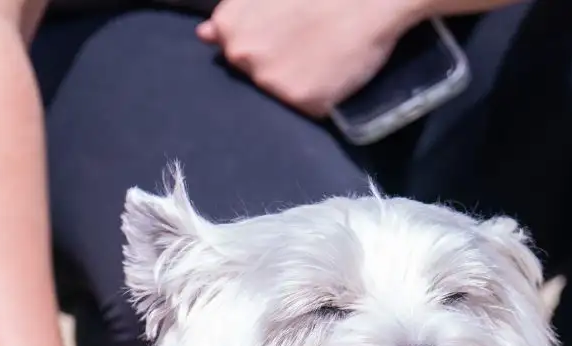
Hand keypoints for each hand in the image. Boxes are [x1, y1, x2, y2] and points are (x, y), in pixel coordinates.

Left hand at [197, 0, 416, 115]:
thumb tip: (203, 36)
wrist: (369, 1)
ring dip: (298, 84)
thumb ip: (232, 17)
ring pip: (280, 96)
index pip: (234, 55)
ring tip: (322, 56)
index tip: (283, 39)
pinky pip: (308, 110)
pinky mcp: (303, 103)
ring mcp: (273, 83)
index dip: (262, 48)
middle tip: (306, 45)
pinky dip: (321, 97)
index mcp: (231, 28)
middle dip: (276, 67)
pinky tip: (333, 73)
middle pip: (255, 79)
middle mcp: (245, 57)